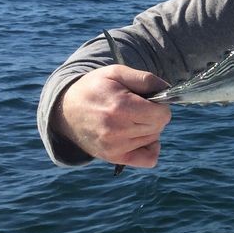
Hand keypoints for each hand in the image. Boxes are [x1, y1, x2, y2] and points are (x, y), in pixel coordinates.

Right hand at [50, 65, 170, 166]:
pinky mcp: (114, 157)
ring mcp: (115, 147)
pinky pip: (148, 160)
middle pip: (159, 126)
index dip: (160, 104)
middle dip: (155, 115)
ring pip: (153, 139)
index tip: (149, 100)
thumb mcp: (116, 72)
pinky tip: (141, 137)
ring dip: (149, 129)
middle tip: (139, 108)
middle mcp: (117, 131)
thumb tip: (168, 90)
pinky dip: (151, 149)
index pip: (162, 114)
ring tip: (131, 119)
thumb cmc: (94, 88)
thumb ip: (145, 78)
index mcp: (120, 108)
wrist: (66, 111)